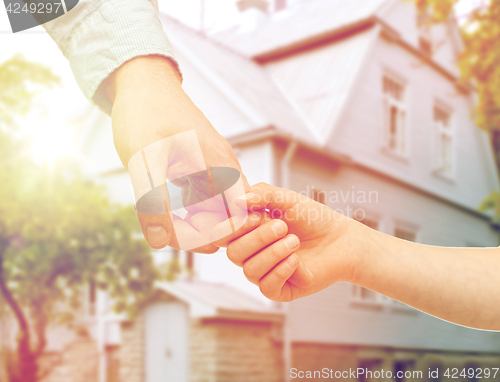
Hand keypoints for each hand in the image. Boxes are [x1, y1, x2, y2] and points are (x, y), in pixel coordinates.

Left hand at [104, 56, 249, 251]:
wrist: (142, 81)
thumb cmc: (145, 114)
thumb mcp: (144, 159)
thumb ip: (152, 201)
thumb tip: (160, 241)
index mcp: (222, 168)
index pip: (236, 220)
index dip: (210, 237)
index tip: (176, 236)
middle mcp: (225, 168)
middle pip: (227, 219)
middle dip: (198, 233)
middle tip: (163, 229)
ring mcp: (215, 166)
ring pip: (215, 210)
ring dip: (192, 222)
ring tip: (161, 217)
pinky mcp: (202, 165)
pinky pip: (205, 197)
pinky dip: (188, 208)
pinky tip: (165, 203)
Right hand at [215, 183, 362, 301]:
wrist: (340, 238)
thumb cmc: (311, 217)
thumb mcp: (285, 198)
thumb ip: (261, 194)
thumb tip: (237, 201)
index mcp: (246, 232)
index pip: (221, 235)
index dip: (231, 228)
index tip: (254, 217)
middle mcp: (250, 253)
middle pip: (233, 253)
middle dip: (258, 238)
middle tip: (283, 227)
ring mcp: (264, 273)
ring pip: (249, 270)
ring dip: (274, 253)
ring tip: (295, 241)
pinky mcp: (279, 290)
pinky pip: (266, 287)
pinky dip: (281, 271)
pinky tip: (296, 261)